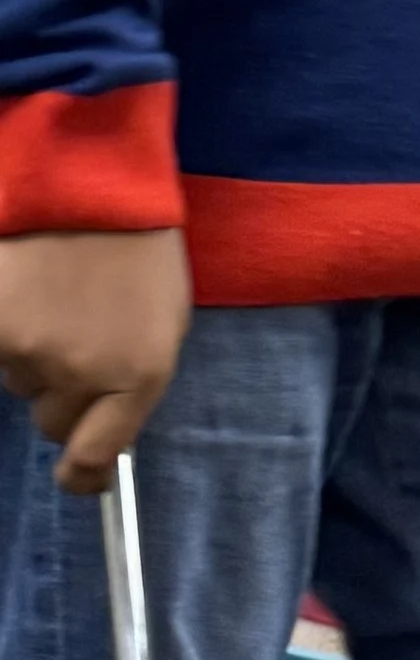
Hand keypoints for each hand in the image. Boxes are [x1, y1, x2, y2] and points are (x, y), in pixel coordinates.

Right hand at [0, 230, 190, 493]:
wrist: (91, 182)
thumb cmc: (140, 250)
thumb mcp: (164, 324)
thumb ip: (135, 381)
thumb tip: (105, 429)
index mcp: (139, 376)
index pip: (95, 457)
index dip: (82, 476)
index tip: (76, 477)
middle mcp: (81, 373)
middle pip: (53, 421)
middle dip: (63, 393)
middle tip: (76, 338)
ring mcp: (27, 350)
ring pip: (20, 381)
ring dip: (34, 354)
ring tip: (56, 299)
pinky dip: (7, 328)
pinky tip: (27, 292)